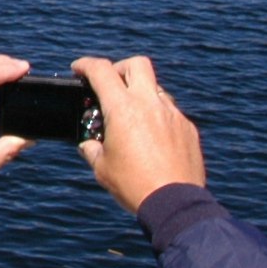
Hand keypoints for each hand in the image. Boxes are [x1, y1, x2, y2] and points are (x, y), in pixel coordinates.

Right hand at [72, 56, 205, 214]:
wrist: (174, 203)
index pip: (101, 70)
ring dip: (141, 93)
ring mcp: (172, 114)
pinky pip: (170, 111)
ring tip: (131, 116)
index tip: (79, 69)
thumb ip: (91, 149)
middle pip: (137, 64)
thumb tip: (88, 144)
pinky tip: (151, 136)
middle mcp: (150, 104)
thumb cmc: (134, 185)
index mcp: (123, 109)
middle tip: (111, 84)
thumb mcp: (102, 168)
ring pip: (155, 88)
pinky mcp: (187, 128)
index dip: (85, 64)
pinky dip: (157, 115)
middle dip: (120, 68)